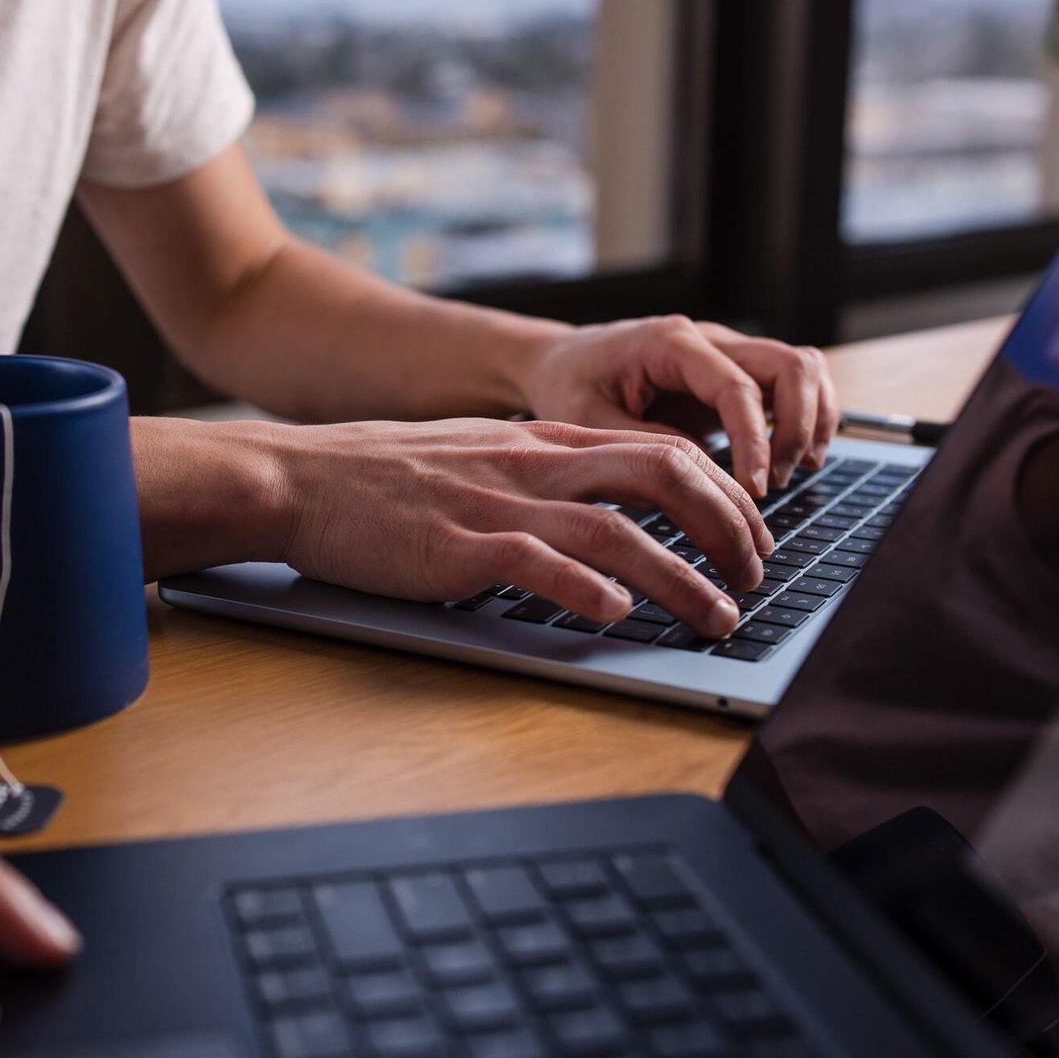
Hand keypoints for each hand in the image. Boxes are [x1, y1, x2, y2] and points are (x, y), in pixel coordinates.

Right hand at [265, 418, 768, 636]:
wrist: (301, 478)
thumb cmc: (384, 478)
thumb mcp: (478, 455)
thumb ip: (540, 472)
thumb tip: (603, 507)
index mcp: (541, 442)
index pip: (660, 449)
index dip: (722, 494)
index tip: (751, 535)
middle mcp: (532, 465)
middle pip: (662, 474)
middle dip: (726, 526)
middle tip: (757, 573)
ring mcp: (498, 505)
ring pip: (617, 530)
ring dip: (681, 576)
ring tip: (718, 615)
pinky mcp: (459, 548)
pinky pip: (538, 565)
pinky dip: (587, 590)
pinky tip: (620, 614)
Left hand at [520, 316, 839, 497]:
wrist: (561, 361)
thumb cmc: (570, 385)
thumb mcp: (589, 420)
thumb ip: (645, 446)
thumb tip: (701, 481)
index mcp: (672, 342)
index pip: (738, 387)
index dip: (755, 441)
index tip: (755, 488)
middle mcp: (710, 339)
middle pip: (791, 365)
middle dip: (798, 426)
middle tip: (776, 481)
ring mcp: (728, 353)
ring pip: (803, 368)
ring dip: (811, 420)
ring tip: (790, 471)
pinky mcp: (734, 375)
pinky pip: (792, 385)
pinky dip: (805, 418)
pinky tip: (790, 460)